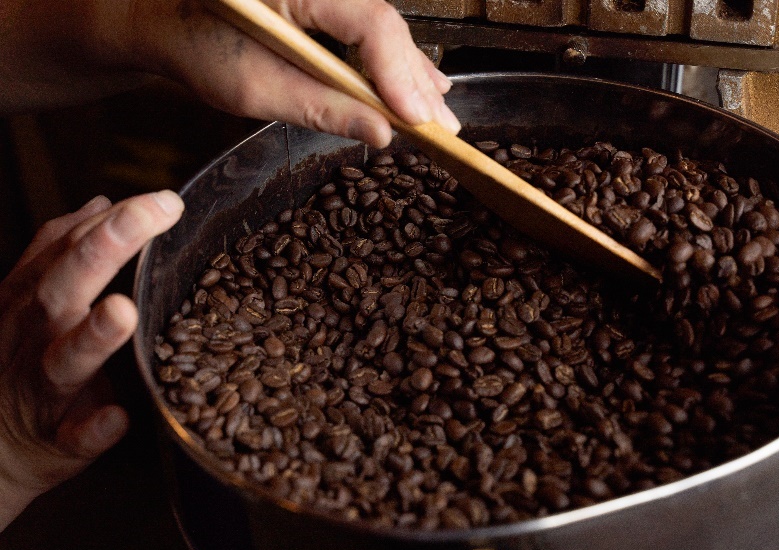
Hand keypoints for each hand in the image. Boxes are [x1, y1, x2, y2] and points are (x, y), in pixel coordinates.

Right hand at [0, 191, 183, 530]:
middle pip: (62, 287)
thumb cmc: (23, 361)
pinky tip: (117, 419)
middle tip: (151, 216)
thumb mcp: (32, 300)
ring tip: (122, 311)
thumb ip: (63, 253)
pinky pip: (74, 437)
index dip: (114, 221)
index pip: (69, 248)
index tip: (167, 200)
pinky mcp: (55, 441)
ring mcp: (41, 390)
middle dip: (104, 249)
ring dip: (92, 337)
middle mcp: (32, 337)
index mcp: (31, 299)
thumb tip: (102, 202)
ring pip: (62, 361)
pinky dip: (94, 429)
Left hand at [134, 0, 459, 145]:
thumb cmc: (194, 44)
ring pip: (381, 27)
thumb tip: (381, 133)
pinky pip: (367, 27)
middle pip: (384, 23)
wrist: (162, 16)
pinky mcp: (324, 0)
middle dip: (413, 79)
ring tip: (437, 112)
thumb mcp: (252, 87)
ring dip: (410, 72)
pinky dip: (391, 60)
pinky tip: (419, 82)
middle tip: (441, 126)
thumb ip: (321, 109)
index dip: (398, 72)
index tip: (415, 117)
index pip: (368, 20)